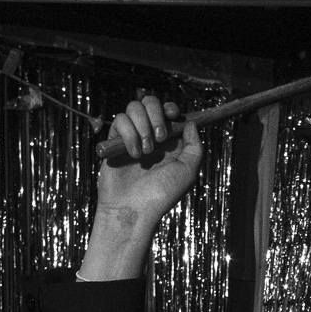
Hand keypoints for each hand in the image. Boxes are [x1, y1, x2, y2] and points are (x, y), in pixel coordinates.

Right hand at [80, 96, 203, 280]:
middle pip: (150, 102)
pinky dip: (128, 134)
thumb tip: (189, 123)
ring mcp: (132, 137)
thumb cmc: (161, 195)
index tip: (172, 115)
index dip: (170, 108)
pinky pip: (119, 121)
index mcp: (170, 141)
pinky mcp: (115, 142)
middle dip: (156, 114)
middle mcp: (151, 136)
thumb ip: (194, 146)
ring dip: (142, 126)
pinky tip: (133, 155)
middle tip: (160, 138)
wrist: (133, 209)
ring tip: (145, 152)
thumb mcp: (188, 172)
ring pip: (133, 108)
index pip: (169, 111)